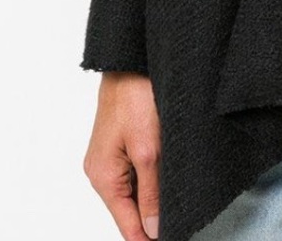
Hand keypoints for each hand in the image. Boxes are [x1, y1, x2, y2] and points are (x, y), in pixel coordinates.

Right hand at [84, 72, 161, 239]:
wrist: (132, 60)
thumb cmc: (135, 97)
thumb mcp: (149, 149)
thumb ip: (151, 192)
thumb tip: (153, 230)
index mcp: (104, 178)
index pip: (127, 225)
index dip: (149, 238)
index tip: (171, 240)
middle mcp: (102, 171)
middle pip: (129, 211)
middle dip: (152, 220)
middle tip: (180, 222)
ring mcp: (110, 157)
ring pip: (134, 192)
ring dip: (153, 199)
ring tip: (177, 205)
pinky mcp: (121, 143)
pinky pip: (136, 172)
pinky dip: (150, 179)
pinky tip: (167, 178)